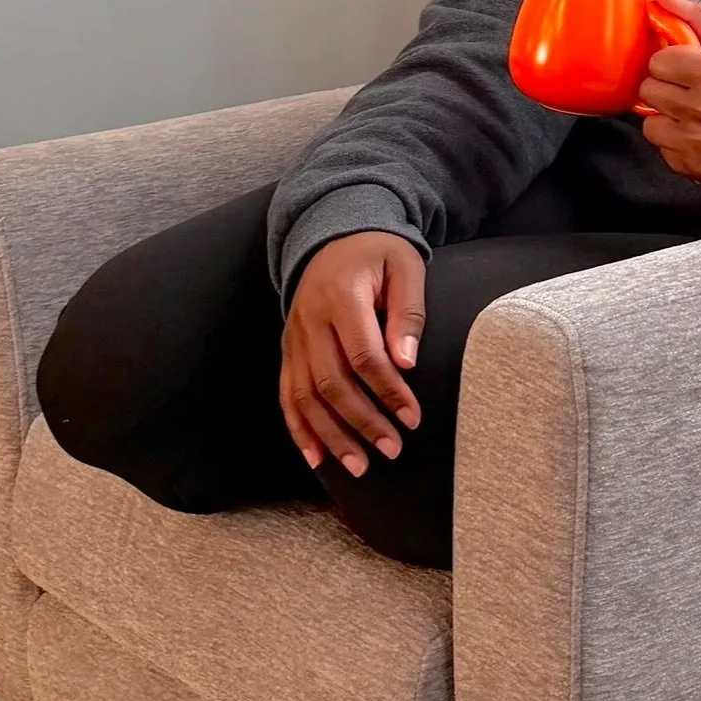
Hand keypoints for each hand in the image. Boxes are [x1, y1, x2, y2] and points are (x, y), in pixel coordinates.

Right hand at [281, 232, 425, 476]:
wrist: (334, 232)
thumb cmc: (379, 253)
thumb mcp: (406, 267)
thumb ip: (408, 313)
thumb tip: (406, 362)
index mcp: (340, 296)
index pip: (363, 355)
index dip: (388, 390)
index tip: (413, 417)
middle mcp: (309, 320)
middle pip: (331, 382)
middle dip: (362, 422)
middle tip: (392, 450)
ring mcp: (294, 337)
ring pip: (304, 395)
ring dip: (331, 435)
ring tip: (359, 467)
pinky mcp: (288, 348)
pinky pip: (287, 393)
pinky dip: (298, 428)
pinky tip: (315, 458)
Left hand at [638, 0, 700, 186]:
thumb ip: (696, 14)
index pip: (658, 62)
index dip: (670, 64)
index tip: (685, 70)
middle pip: (649, 91)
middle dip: (665, 88)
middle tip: (686, 91)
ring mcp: (696, 141)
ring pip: (648, 123)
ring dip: (664, 118)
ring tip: (687, 114)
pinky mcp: (691, 167)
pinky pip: (660, 149)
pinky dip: (672, 142)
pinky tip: (693, 135)